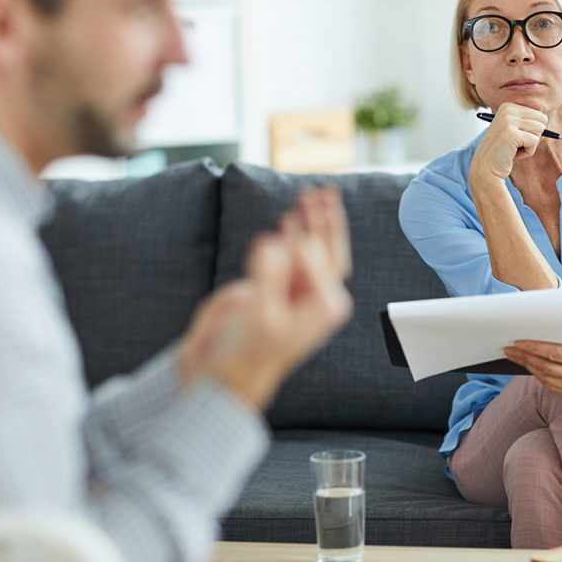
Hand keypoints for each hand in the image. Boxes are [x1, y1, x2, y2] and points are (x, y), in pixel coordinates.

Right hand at [179, 189, 352, 408]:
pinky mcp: (285, 287)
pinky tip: (291, 218)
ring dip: (314, 221)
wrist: (231, 371)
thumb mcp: (261, 314)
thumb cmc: (249, 349)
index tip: (288, 219)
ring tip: (312, 194)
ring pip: (316, 248)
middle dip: (325, 220)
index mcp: (325, 305)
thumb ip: (269, 276)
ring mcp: (303, 290)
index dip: (305, 237)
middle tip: (322, 191)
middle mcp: (321, 296)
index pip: (320, 259)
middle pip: (330, 249)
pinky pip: (298, 255)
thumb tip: (274, 241)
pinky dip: (297, 234)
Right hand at [468, 102, 547, 183]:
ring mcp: (509, 121)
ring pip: (540, 130)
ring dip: (530, 144)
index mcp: (508, 106)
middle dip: (533, 136)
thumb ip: (527, 120)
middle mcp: (508, 109)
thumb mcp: (513, 129)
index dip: (531, 130)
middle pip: (542, 120)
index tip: (515, 137)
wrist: (486, 167)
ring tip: (514, 148)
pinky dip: (527, 151)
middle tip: (516, 143)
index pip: (539, 114)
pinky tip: (513, 154)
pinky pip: (534, 141)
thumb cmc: (502, 150)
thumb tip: (545, 117)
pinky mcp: (512, 134)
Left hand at [503, 327, 561, 400]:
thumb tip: (538, 326)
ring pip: (544, 377)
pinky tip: (527, 364)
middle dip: (524, 357)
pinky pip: (549, 384)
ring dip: (526, 366)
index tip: (517, 342)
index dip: (533, 348)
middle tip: (508, 348)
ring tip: (514, 355)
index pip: (553, 353)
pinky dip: (536, 374)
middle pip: (545, 367)